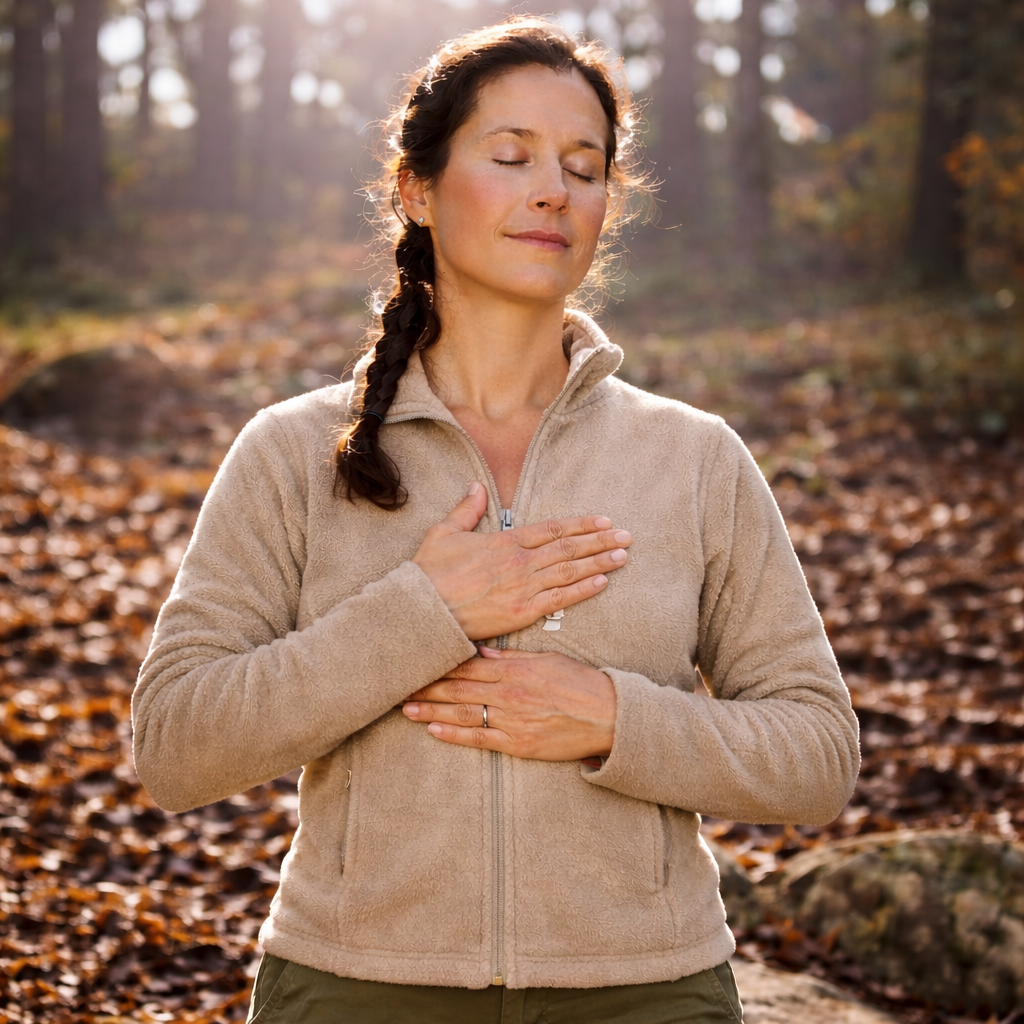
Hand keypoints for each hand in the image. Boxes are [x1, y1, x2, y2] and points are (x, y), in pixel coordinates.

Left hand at [402, 647, 616, 760]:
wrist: (609, 717)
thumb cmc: (581, 684)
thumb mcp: (547, 660)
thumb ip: (512, 658)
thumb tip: (481, 651)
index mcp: (515, 669)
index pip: (467, 664)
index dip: (439, 663)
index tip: (417, 661)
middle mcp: (508, 693)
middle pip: (457, 688)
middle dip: (426, 686)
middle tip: (398, 683)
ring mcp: (511, 720)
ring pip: (462, 713)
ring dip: (431, 710)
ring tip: (406, 707)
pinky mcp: (518, 743)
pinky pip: (479, 738)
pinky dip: (454, 734)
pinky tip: (433, 730)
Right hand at [412, 483, 630, 641]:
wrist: (422, 610)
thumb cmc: (429, 573)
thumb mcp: (443, 532)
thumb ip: (465, 509)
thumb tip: (477, 486)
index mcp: (505, 541)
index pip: (552, 528)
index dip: (581, 524)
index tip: (603, 521)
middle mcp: (520, 561)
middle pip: (568, 547)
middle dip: (600, 541)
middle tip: (626, 536)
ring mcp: (523, 587)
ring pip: (569, 571)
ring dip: (598, 562)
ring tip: (622, 556)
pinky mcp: (521, 612)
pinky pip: (560, 600)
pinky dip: (582, 590)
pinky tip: (602, 583)